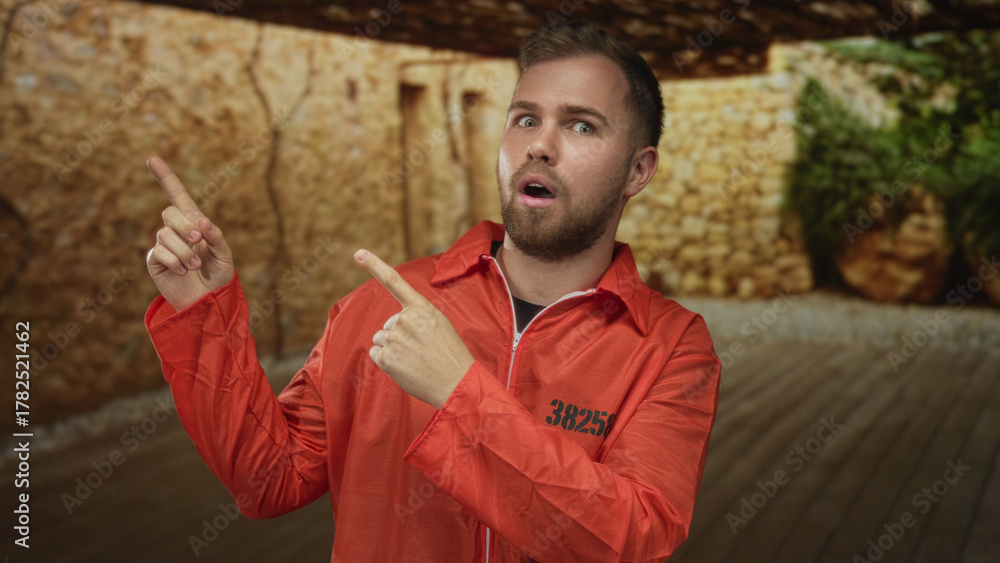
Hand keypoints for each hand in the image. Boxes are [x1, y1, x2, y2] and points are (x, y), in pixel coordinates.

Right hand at [145, 156, 234, 310]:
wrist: (208, 302)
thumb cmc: (219, 277)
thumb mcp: (225, 255)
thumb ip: (217, 237)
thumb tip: (203, 222)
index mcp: (194, 223)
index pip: (177, 196)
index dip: (166, 178)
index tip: (152, 159)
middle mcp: (176, 230)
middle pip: (169, 212)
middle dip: (185, 225)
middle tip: (198, 239)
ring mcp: (164, 245)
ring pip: (164, 233)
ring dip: (184, 251)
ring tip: (194, 266)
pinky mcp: (155, 260)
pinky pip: (160, 252)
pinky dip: (175, 262)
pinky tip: (183, 272)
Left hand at [354, 249, 474, 408]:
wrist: (457, 384)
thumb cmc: (450, 355)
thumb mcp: (440, 325)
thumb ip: (417, 316)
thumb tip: (394, 322)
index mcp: (421, 308)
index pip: (395, 282)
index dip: (375, 266)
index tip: (359, 253)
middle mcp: (405, 320)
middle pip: (388, 324)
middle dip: (399, 336)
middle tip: (421, 350)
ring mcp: (394, 339)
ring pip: (381, 339)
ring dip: (393, 349)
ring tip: (415, 359)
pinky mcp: (386, 358)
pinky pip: (377, 354)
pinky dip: (386, 362)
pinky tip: (405, 367)